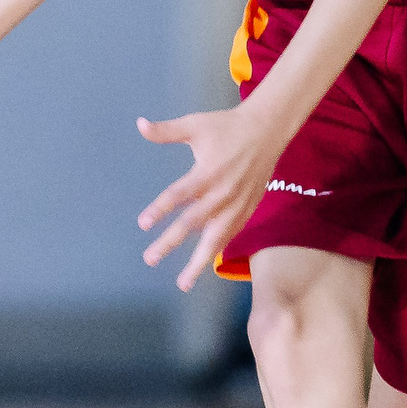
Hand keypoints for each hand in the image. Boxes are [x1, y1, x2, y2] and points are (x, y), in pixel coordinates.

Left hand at [135, 106, 284, 291]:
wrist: (267, 131)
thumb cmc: (227, 126)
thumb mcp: (195, 124)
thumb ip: (166, 131)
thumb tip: (139, 124)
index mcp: (207, 173)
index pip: (179, 195)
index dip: (160, 210)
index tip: (143, 224)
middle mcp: (221, 193)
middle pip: (193, 223)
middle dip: (170, 243)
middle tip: (150, 259)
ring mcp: (236, 205)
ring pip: (215, 239)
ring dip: (198, 262)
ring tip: (183, 283)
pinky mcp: (248, 210)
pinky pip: (230, 235)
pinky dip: (216, 251)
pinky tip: (203, 265)